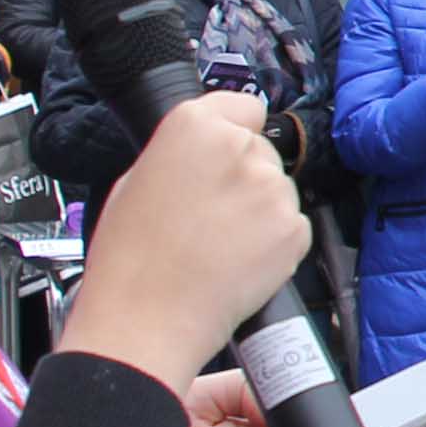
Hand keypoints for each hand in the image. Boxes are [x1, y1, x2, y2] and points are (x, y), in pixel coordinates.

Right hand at [57, 94, 308, 383]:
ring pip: (277, 190)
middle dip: (244, 177)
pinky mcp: (295, 230)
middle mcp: (241, 149)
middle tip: (210, 214)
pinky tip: (238, 261)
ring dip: (260, 211)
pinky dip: (275, 243)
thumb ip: (181, 154)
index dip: (234, 132)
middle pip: (261, 151)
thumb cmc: (130, 258)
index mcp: (194, 126)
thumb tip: (203, 150)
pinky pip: (293, 227)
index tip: (226, 153)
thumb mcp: (136, 180)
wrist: (146, 320)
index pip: (244, 106)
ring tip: (219, 244)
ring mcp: (272, 190)